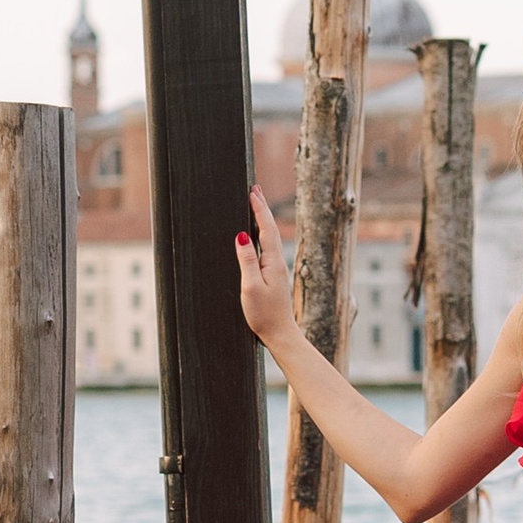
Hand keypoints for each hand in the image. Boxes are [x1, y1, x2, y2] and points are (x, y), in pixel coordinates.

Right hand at [235, 187, 294, 353]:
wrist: (280, 334)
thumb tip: (242, 236)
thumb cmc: (264, 315)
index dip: (259, 209)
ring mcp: (276, 269)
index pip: (266, 228)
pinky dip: (261, 233)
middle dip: (261, 208)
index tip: (252, 191)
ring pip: (268, 237)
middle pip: (269, 228)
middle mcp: (277, 262)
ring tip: (255, 203)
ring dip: (262, 219)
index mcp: (272, 262)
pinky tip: (256, 234)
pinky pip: (266, 247)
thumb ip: (247, 260)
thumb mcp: (251, 287)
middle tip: (255, 189)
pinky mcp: (273, 276)